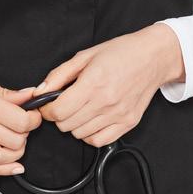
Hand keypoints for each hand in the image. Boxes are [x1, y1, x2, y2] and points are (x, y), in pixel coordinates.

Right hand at [0, 52, 41, 174]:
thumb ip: (4, 92)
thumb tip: (28, 96)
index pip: (19, 120)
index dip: (33, 119)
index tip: (34, 114)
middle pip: (14, 141)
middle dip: (27, 134)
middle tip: (25, 125)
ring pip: (0, 158)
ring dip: (16, 153)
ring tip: (18, 141)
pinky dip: (2, 169)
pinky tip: (12, 166)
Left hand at [29, 23, 184, 146]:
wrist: (153, 57)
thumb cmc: (121, 52)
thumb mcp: (85, 56)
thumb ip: (59, 75)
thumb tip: (40, 91)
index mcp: (94, 82)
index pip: (59, 111)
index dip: (47, 109)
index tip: (48, 104)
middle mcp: (106, 101)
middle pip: (66, 125)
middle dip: (59, 115)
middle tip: (64, 103)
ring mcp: (118, 115)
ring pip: (80, 134)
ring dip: (74, 124)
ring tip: (80, 109)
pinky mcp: (128, 123)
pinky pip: (99, 141)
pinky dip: (89, 134)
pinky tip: (91, 120)